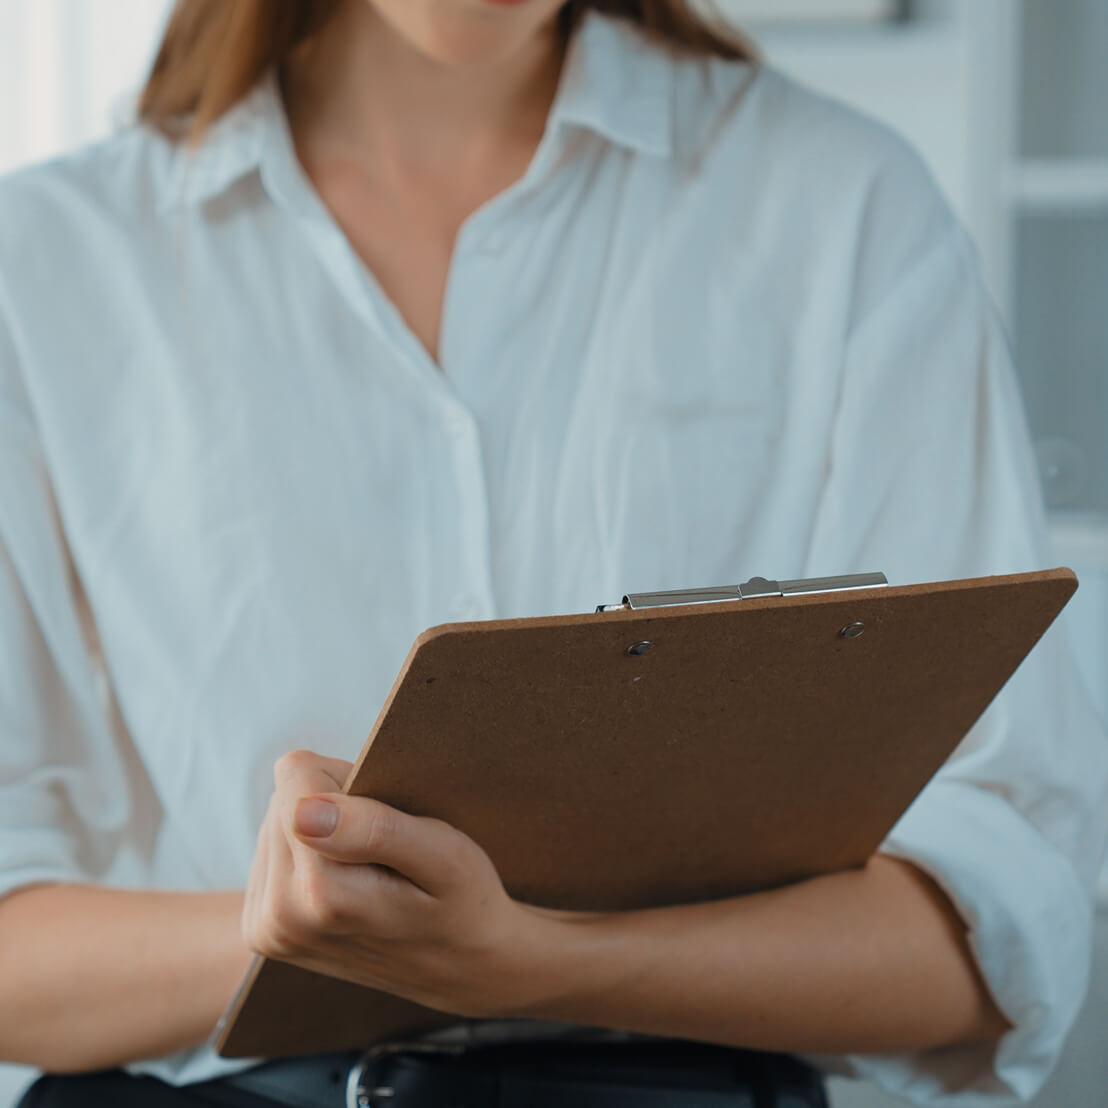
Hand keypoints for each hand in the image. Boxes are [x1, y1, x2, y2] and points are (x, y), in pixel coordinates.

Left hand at [242, 749, 543, 1017]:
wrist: (462, 970)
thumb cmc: (462, 901)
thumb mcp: (442, 857)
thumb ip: (375, 829)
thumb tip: (302, 812)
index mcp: (322, 891)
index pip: (299, 774)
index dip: (348, 779)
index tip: (386, 813)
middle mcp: (282, 914)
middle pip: (283, 800)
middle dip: (333, 807)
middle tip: (385, 846)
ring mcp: (269, 929)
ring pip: (276, 824)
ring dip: (320, 831)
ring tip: (370, 867)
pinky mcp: (263, 932)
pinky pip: (271, 855)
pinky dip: (309, 855)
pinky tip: (346, 882)